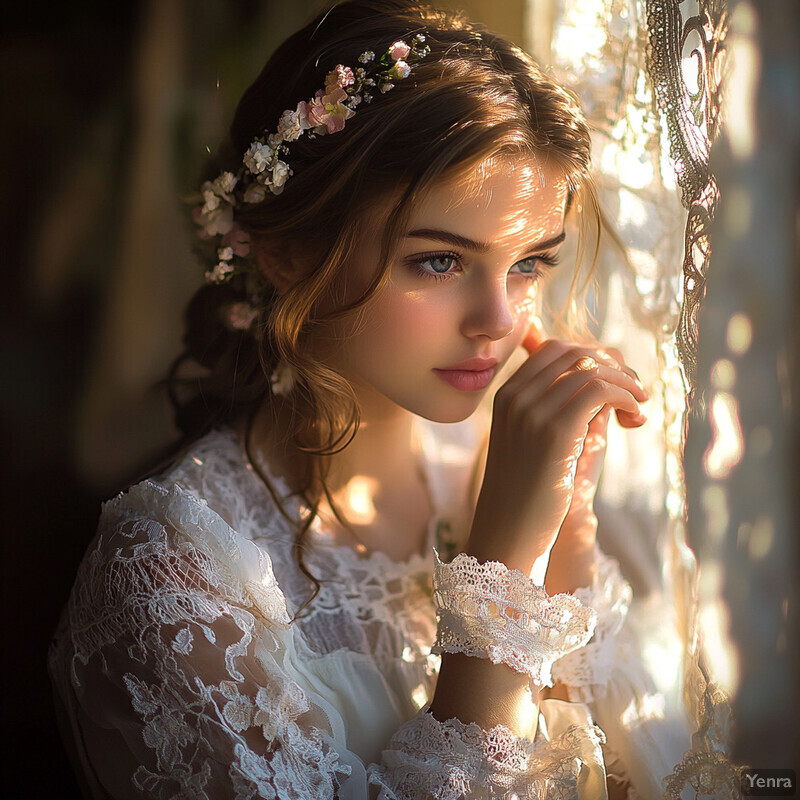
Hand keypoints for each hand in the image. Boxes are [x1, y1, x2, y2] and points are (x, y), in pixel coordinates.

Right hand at [466, 321, 647, 574]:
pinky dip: (625, 397)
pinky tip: (634, 417)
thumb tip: (605, 383)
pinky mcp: (554, 430)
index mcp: (506, 395)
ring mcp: (531, 411)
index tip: (615, 383)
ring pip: (590, 368)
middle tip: (634, 392)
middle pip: (574, 353)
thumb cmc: (530, 493)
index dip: (593, 358)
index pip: (554, 350)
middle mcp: (515, 396)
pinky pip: (599, 390)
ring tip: (638, 406)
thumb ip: (564, 408)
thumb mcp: (542, 442)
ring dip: (625, 382)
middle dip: (612, 366)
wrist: (509, 532)